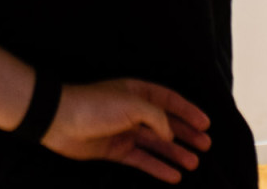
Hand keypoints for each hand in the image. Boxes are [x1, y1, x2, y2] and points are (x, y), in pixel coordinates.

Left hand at [41, 79, 210, 184]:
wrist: (59, 120)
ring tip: (194, 163)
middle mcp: (133, 110)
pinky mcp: (115, 149)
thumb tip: (170, 134)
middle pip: (166, 123)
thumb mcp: (132, 104)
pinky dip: (158, 167)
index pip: (170, 100)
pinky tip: (173, 175)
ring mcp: (124, 131)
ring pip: (157, 143)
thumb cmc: (94, 105)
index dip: (189, 111)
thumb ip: (157, 117)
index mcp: (138, 91)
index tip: (207, 123)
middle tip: (206, 145)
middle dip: (186, 134)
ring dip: (175, 153)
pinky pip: (142, 159)